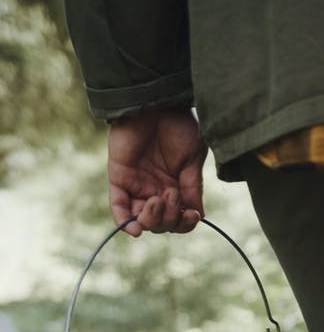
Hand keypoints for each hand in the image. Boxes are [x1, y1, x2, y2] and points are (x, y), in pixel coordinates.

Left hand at [108, 106, 207, 236]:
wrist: (157, 101)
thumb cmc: (178, 124)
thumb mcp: (193, 159)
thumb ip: (192, 188)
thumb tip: (197, 216)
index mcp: (176, 187)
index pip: (179, 219)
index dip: (185, 223)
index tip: (192, 214)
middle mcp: (156, 190)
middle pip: (161, 224)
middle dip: (169, 218)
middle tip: (172, 194)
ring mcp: (137, 186)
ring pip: (142, 220)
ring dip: (153, 219)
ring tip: (158, 199)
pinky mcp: (120, 178)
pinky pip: (119, 208)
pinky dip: (125, 222)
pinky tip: (136, 230)